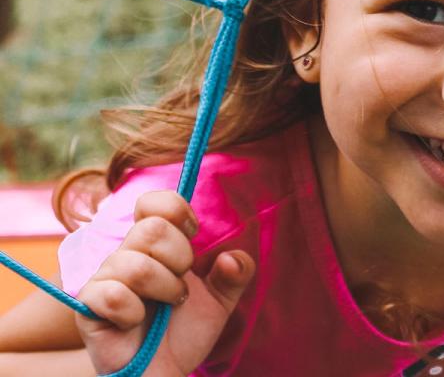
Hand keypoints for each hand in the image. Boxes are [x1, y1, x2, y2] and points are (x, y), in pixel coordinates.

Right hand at [75, 191, 254, 376]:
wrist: (164, 372)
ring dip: (165, 288)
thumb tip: (233, 257)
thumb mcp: (221, 301)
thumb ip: (235, 274)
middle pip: (152, 228)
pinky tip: (136, 321)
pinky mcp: (88, 306)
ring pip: (135, 263)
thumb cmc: (185, 331)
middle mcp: (126, 254)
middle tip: (183, 285)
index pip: (153, 202)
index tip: (194, 233)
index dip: (176, 210)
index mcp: (153, 244)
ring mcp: (104, 278)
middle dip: (181, 258)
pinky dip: (133, 311)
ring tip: (169, 305)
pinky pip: (110, 293)